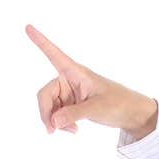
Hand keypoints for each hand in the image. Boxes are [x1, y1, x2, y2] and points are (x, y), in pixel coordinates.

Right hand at [25, 23, 157, 137]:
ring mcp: (68, 93)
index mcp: (76, 72)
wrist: (131, 114)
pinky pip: (57, 114)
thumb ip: (74, 114)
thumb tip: (53, 122)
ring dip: (55, 121)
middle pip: (45, 94)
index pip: (55, 54)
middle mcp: (68, 80)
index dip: (40, 41)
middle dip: (46, 112)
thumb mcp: (97, 108)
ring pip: (49, 107)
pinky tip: (73, 130)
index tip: (27, 26)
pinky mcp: (71, 105)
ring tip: (72, 131)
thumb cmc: (118, 103)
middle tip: (51, 130)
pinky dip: (61, 124)